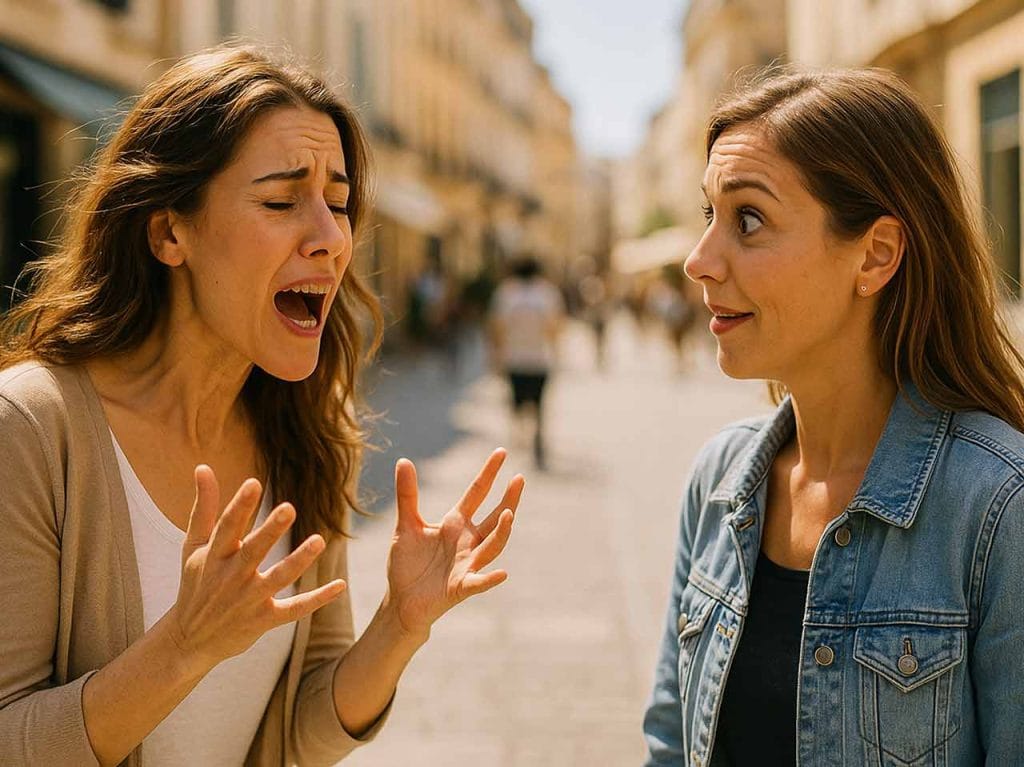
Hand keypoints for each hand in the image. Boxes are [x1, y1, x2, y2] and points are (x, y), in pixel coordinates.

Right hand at [164, 465, 346, 670]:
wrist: (190, 640)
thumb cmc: (197, 584)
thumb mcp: (194, 547)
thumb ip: (204, 508)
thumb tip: (203, 467)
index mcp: (214, 557)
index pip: (227, 528)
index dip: (239, 506)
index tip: (253, 483)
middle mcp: (231, 578)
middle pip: (253, 551)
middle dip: (270, 531)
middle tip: (289, 508)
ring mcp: (248, 600)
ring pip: (277, 578)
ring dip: (298, 561)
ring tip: (319, 541)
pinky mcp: (264, 620)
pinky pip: (294, 609)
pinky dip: (317, 600)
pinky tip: (340, 585)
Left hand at [384, 449, 523, 638]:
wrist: (401, 601)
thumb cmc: (408, 563)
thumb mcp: (406, 525)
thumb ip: (407, 495)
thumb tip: (403, 460)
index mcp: (456, 523)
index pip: (477, 493)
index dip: (489, 473)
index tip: (502, 452)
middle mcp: (467, 541)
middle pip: (493, 517)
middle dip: (507, 500)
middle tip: (519, 479)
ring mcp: (467, 564)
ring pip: (491, 546)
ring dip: (501, 532)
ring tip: (509, 514)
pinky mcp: (460, 587)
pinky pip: (478, 582)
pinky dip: (490, 579)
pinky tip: (502, 573)